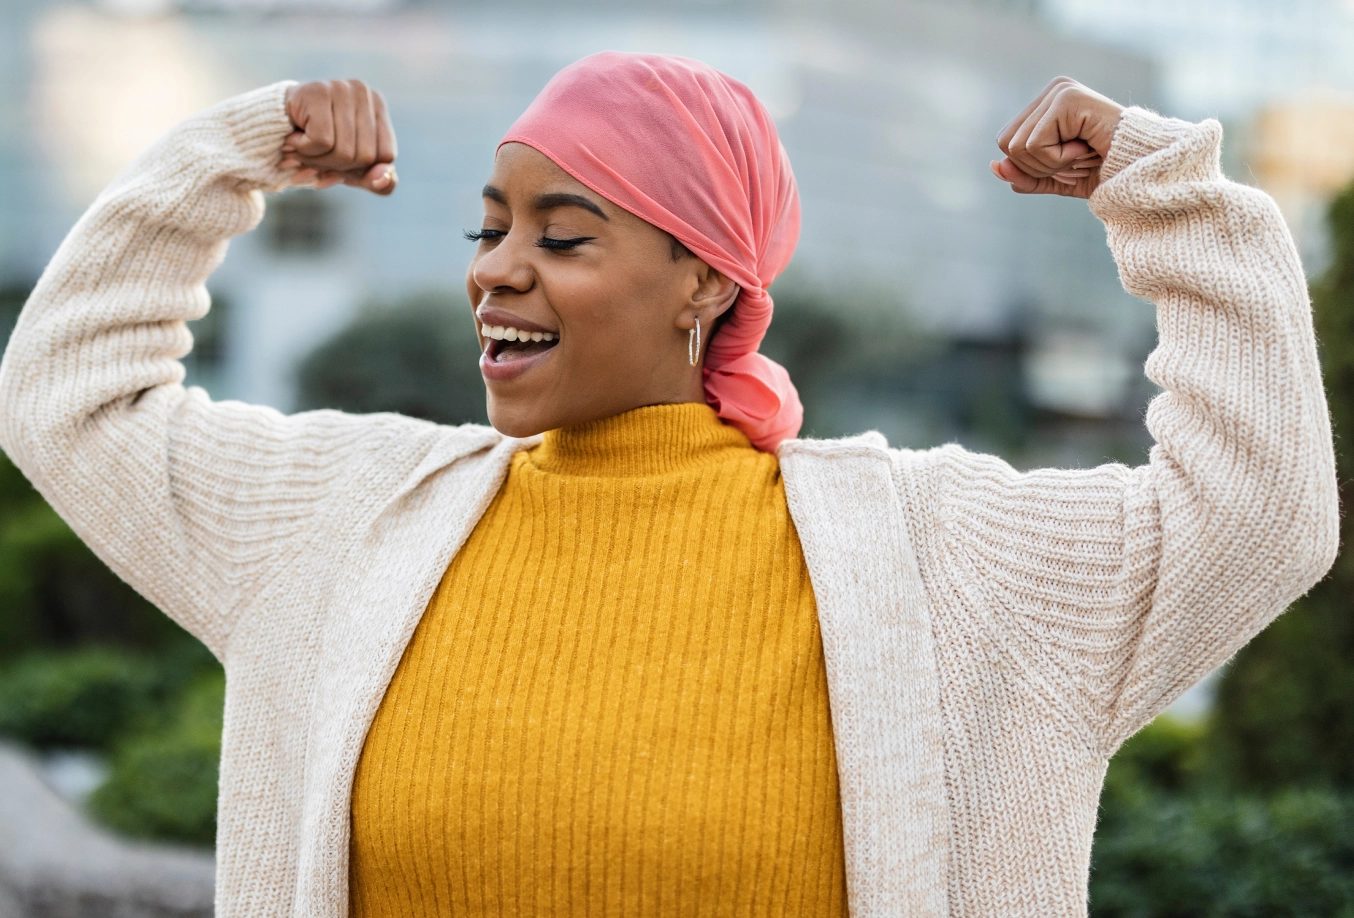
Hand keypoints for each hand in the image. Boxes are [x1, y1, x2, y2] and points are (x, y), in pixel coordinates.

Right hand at [281, 79, 397, 194]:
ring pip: (343, 152)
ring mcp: (341, 88)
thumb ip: (379, 182)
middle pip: (364, 156)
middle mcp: (363, 91)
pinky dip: (304, 150)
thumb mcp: (353, 170)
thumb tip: (383, 178)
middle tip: (316, 156)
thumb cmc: (318, 145)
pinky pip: (322, 142)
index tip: (338, 163)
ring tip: (303, 148)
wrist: (269, 126)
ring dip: (317, 161)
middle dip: (337, 167)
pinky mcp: (317, 92)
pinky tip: (293, 138)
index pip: (386, 155)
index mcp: (378, 105)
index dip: (361, 169)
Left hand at [991, 77, 1123, 198]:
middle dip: (1039, 166)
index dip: (1031, 165)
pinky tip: (1085, 147)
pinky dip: (1059, 159)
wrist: (1141, 169)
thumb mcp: (1057, 179)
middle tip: (1075, 159)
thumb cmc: (1105, 171)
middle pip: (1008, 144)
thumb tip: (994, 167)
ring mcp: (1060, 91)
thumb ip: (1025, 176)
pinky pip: (1035, 144)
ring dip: (1052, 164)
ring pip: (1019, 146)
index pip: (1007, 142)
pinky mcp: (1067, 98)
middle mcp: (1052, 91)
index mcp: (1046, 104)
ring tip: (1082, 153)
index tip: (1067, 161)